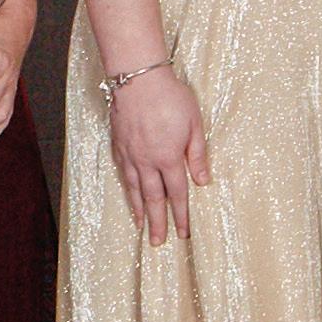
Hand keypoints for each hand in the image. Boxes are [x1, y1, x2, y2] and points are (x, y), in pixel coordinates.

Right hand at [107, 66, 209, 244]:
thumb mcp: (194, 124)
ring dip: (140, 210)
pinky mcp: (118, 146)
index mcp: (169, 158)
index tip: (183, 233)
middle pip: (154, 198)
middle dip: (158, 222)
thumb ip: (198, 154)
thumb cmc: (171, 98)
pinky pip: (123, 175)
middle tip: (158, 242)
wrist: (138, 79)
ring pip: (135, 190)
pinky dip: (127, 190)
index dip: (181, 214)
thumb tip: (202, 181)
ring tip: (142, 227)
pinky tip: (129, 196)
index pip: (178, 193)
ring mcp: (130, 155)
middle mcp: (147, 162)